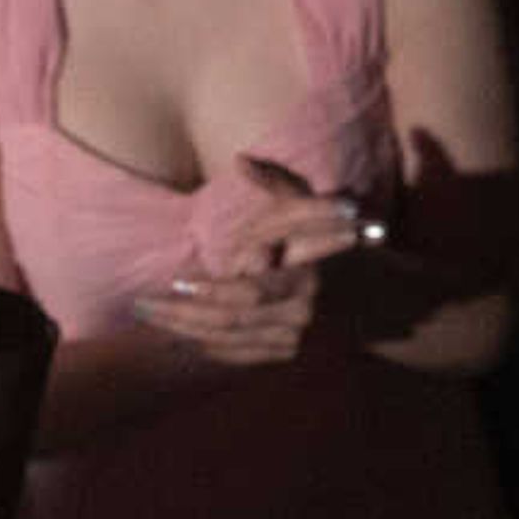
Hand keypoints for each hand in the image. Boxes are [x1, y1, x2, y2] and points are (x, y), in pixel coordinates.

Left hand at [128, 159, 373, 366]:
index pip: (249, 292)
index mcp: (304, 277)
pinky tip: (178, 338)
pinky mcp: (287, 355)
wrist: (375, 297)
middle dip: (182, 315)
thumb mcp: (311, 208)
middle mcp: (299, 314)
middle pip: (229, 322)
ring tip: (150, 318)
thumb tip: (241, 160)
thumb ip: (277, 185)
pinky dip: (207, 348)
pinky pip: (239, 357)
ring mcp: (294, 340)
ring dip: (185, 332)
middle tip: (143, 305)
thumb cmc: (335, 241)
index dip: (211, 291)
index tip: (177, 284)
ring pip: (229, 342)